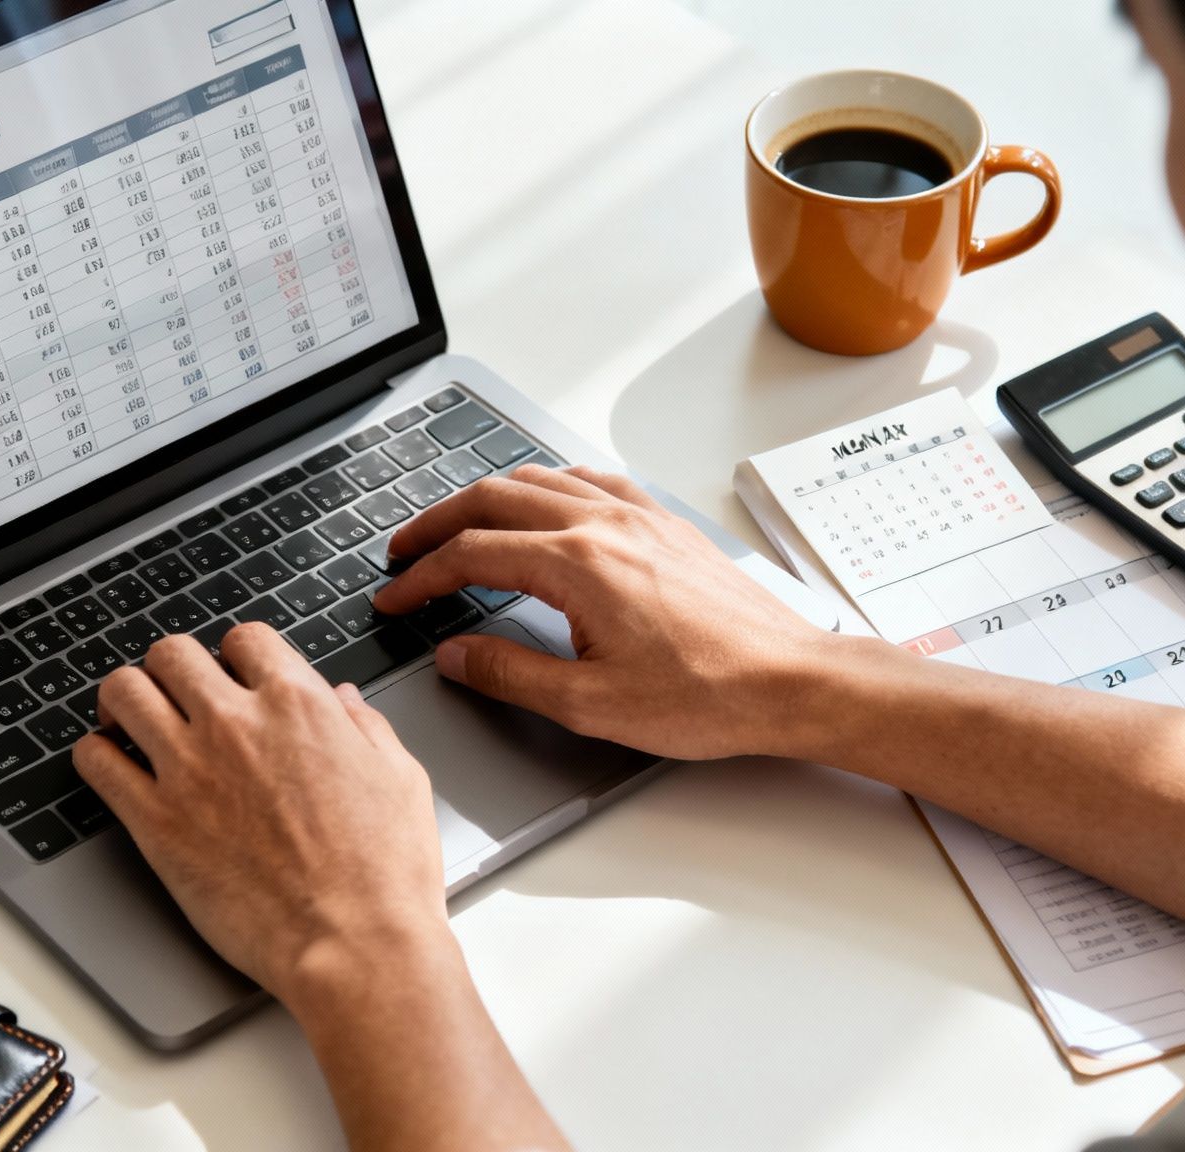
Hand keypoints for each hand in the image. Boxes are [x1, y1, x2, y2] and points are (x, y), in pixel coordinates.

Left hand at [70, 625, 451, 1008]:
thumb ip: (365, 728)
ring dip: (124, 699)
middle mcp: (237, 724)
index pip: (246, 639)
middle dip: (174, 668)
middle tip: (175, 693)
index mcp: (299, 705)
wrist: (354, 944)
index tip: (234, 676)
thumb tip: (343, 701)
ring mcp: (189, 770)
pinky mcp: (156, 823)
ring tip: (129, 719)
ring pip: (125, 692)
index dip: (238, 655)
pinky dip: (96, 754)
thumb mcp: (400, 779)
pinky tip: (109, 764)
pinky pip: (97, 762)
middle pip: (173, 654)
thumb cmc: (384, 874)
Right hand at [371, 464, 842, 760]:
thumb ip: (511, 674)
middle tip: (403, 551)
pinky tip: (544, 503)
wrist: (790, 681)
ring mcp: (639, 517)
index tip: (394, 598)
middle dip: (436, 523)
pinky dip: (548, 485)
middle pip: (494, 499)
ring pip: (541, 479)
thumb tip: (456, 654)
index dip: (421, 577)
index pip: (472, 555)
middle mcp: (605, 525)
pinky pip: (592, 480)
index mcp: (578, 565)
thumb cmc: (708, 695)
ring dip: (486, 498)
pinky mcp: (666, 524)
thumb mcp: (591, 704)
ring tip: (457, 525)